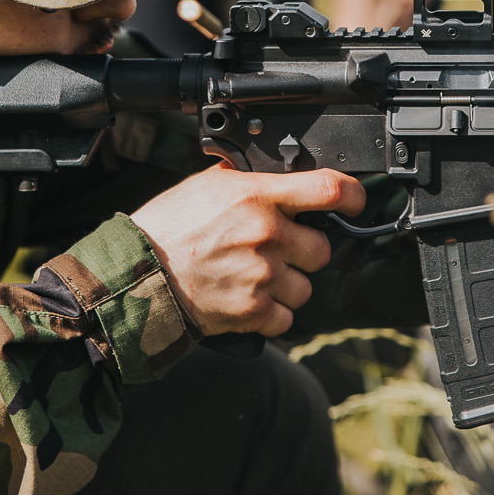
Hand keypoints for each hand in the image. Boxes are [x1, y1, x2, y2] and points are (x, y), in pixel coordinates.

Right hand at [129, 164, 360, 336]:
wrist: (137, 276)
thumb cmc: (166, 228)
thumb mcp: (205, 186)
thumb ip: (247, 181)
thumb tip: (275, 176)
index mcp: (256, 196)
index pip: (329, 189)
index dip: (353, 195)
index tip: (356, 202)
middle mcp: (266, 234)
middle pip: (321, 248)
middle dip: (302, 252)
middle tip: (275, 252)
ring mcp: (262, 275)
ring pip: (305, 287)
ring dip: (287, 286)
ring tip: (253, 278)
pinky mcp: (253, 311)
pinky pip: (286, 317)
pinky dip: (271, 314)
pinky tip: (246, 299)